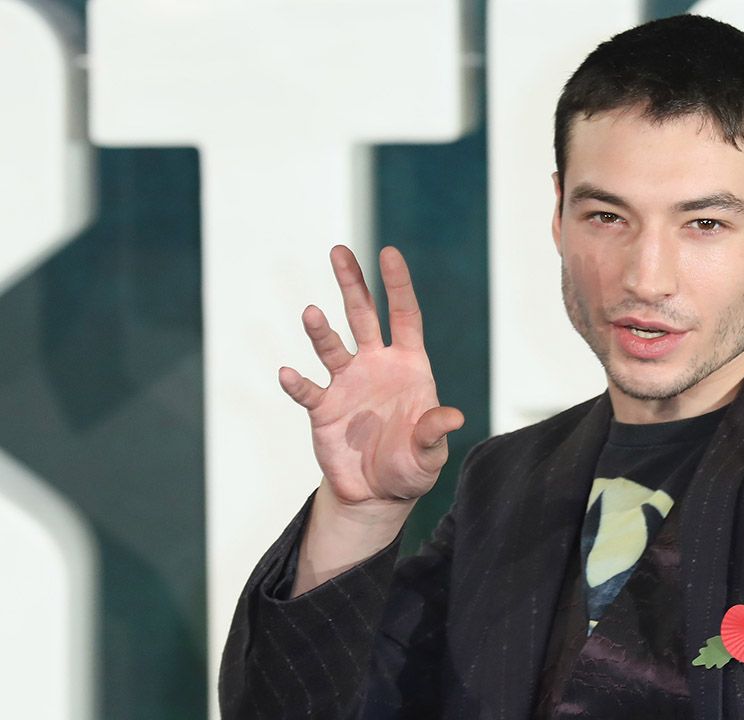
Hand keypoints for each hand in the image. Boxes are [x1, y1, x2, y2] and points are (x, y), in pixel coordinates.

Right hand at [280, 245, 463, 508]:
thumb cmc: (411, 465)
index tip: (388, 253)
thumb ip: (435, 432)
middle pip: (362, 316)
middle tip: (339, 250)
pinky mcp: (323, 408)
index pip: (404, 316)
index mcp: (408, 365)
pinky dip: (298, 383)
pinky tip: (289, 374)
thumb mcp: (430, 453)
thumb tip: (454, 416)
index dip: (397, 285)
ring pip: (331, 346)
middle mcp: (375, 365)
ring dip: (320, 331)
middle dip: (351, 283)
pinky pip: (308, 391)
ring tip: (312, 313)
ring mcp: (346, 383)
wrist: (378, 493)